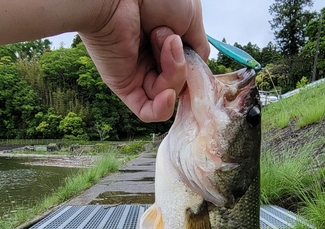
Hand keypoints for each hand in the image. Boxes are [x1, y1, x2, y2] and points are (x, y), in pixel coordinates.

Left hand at [79, 0, 208, 121]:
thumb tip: (199, 72)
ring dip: (173, 73)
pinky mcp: (124, 87)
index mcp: (167, 46)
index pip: (187, 74)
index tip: (198, 66)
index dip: (195, 75)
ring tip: (164, 41)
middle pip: (179, 86)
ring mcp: (138, 75)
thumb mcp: (191, 20)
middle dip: (182, 67)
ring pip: (167, 96)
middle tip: (173, 40)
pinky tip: (167, 94)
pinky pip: (147, 112)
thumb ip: (198, 50)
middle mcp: (152, 61)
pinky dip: (161, 108)